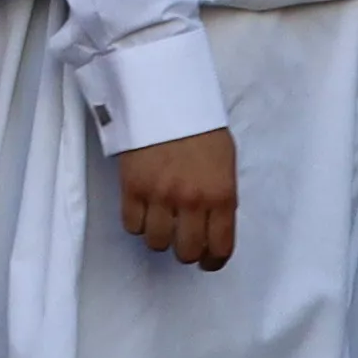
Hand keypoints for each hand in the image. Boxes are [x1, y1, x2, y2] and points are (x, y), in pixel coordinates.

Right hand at [114, 126, 237, 269]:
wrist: (166, 95)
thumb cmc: (200, 125)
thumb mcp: (226, 162)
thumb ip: (221, 195)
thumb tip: (214, 223)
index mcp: (221, 194)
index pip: (220, 247)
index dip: (213, 261)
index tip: (208, 261)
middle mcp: (192, 201)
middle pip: (186, 251)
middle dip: (186, 250)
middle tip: (183, 240)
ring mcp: (160, 195)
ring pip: (156, 243)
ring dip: (159, 237)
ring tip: (161, 223)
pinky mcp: (133, 187)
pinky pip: (132, 225)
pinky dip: (137, 223)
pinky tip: (144, 211)